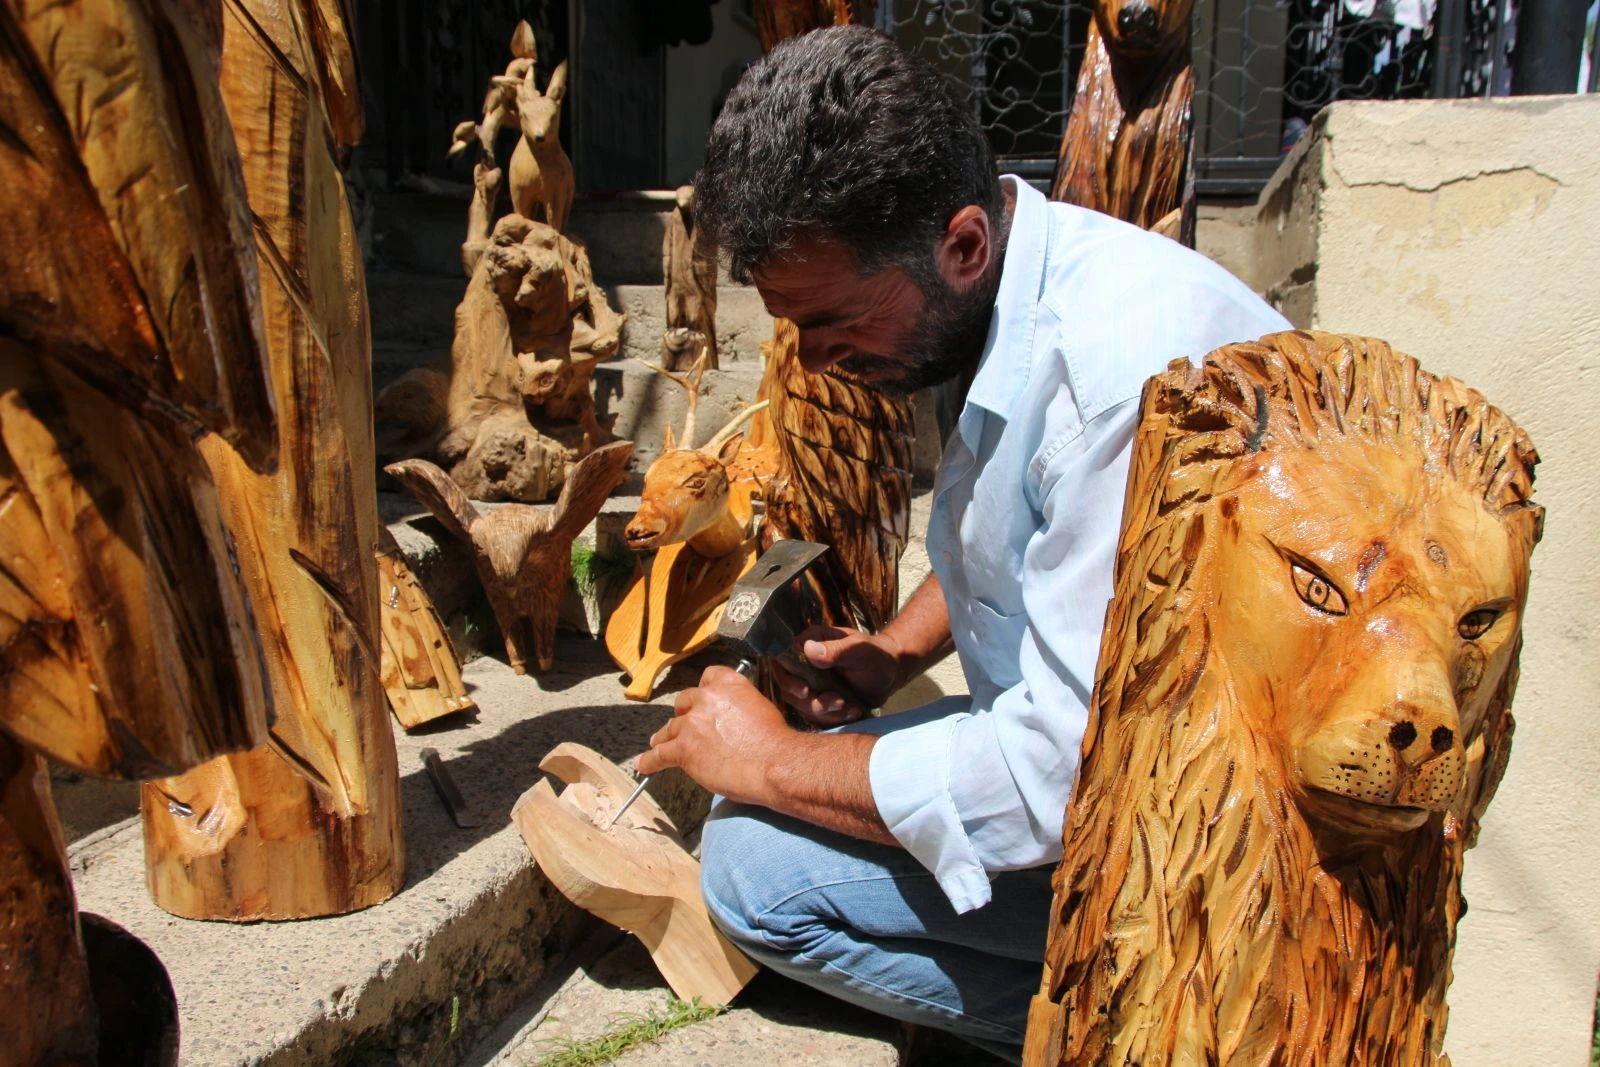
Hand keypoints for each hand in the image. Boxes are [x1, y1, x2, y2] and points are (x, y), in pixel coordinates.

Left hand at [635, 665, 792, 803]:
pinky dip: (650, 760)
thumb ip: (741, 707)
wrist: (774, 764)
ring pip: (670, 728)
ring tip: (658, 743)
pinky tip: (643, 763)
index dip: (703, 691)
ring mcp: (692, 723)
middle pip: (684, 702)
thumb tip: (734, 720)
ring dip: (665, 737)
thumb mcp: (762, 708)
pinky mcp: (683, 749)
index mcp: (728, 684)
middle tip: (685, 728)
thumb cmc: (775, 742)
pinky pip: (660, 754)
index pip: (707, 676)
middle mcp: (706, 698)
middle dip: (684, 715)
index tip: (701, 700)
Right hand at [773, 626, 906, 727]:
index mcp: (810, 643)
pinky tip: (853, 712)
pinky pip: (817, 717)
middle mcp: (805, 665)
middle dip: (812, 701)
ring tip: (849, 706)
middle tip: (837, 701)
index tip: (805, 690)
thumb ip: (835, 650)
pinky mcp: (820, 702)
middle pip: (789, 689)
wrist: (890, 673)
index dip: (788, 678)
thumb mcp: (859, 650)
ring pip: (802, 706)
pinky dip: (834, 719)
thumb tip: (809, 650)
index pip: (784, 660)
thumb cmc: (876, 655)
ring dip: (825, 712)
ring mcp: (812, 685)